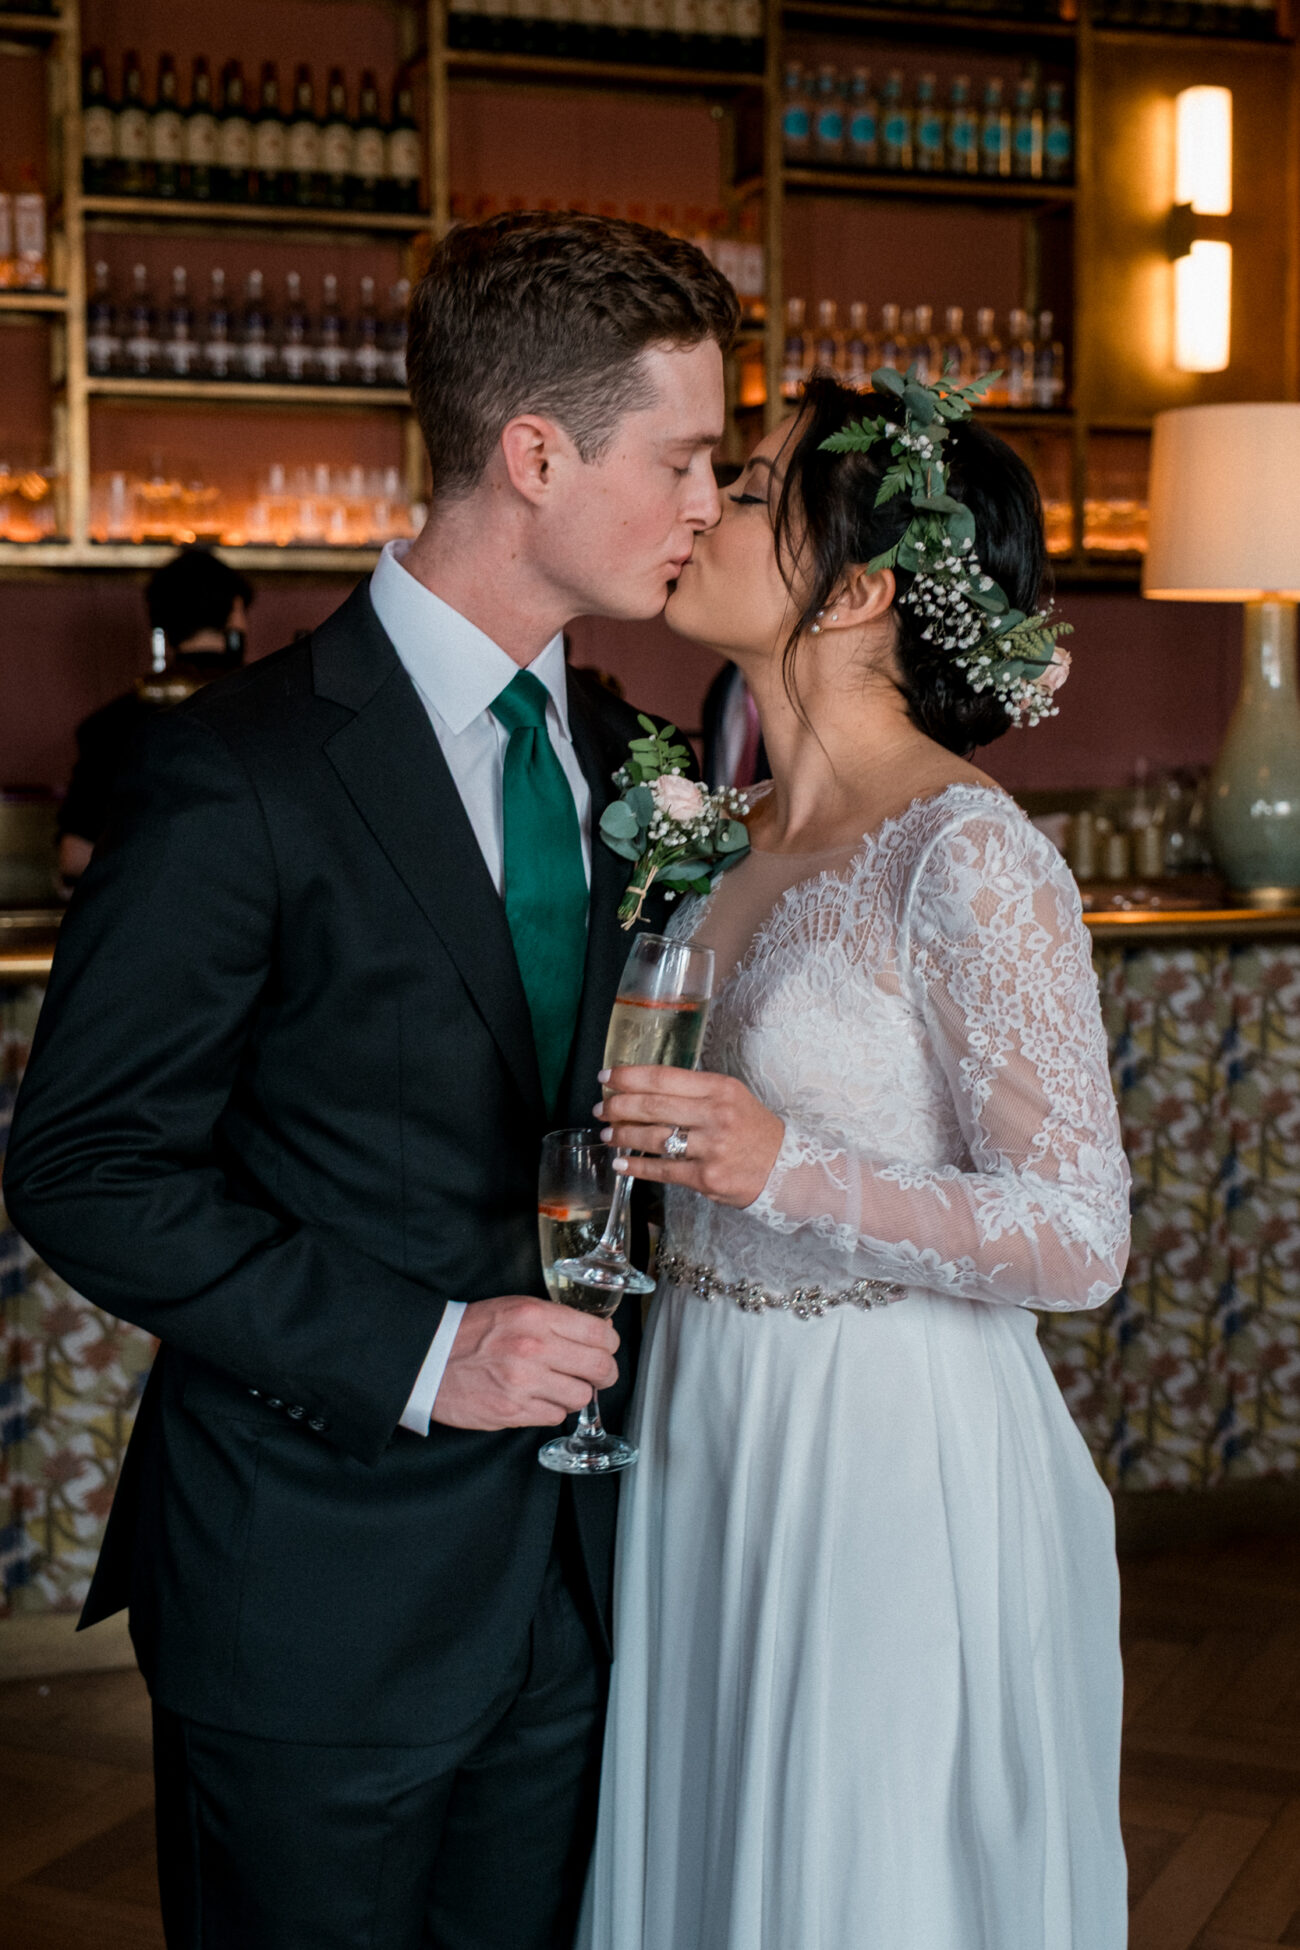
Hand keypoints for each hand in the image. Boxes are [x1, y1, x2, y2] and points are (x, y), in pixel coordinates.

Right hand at [433, 1295, 619, 1431]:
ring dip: (575, 1394)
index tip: (605, 1348)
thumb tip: (599, 1332)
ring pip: (581, 1397)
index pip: (600, 1334)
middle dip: (604, 1373)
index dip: (610, 1344)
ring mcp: (524, 1383)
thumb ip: (557, 1319)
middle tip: (595, 1374)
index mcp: (536, 1317)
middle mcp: (534, 1348)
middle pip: (601, 1368)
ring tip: (558, 1386)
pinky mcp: (513, 1411)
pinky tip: (536, 1398)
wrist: (427, 1358)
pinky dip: (551, 1410)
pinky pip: (554, 1416)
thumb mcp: (515, 1308)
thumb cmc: (470, 1331)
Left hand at [597, 1066, 784, 1208]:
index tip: (606, 1076)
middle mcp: (716, 1115)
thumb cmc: (753, 1130)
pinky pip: (663, 1170)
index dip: (629, 1076)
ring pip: (654, 1138)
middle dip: (619, 1106)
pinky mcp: (707, 1177)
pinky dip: (637, 1167)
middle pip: (654, 1106)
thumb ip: (694, 1091)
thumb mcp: (731, 1097)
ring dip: (623, 1135)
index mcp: (720, 1088)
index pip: (664, 1077)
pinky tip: (621, 1164)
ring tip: (607, 1134)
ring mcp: (711, 1148)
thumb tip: (643, 1090)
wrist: (786, 1168)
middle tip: (600, 1108)